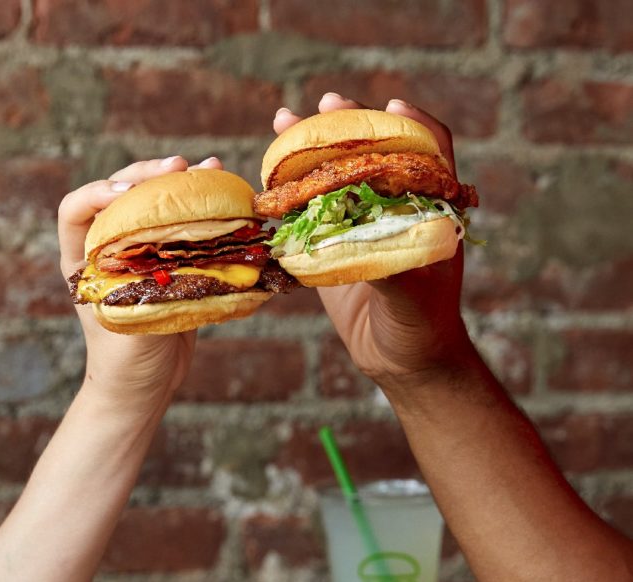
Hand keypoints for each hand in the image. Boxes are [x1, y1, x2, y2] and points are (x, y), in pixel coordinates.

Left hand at [58, 155, 222, 410]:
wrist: (143, 388)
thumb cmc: (125, 362)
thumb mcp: (128, 324)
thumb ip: (144, 288)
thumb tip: (178, 253)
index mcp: (81, 261)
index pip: (76, 209)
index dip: (98, 191)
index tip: (128, 192)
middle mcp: (106, 251)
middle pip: (120, 195)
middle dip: (148, 175)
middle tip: (178, 167)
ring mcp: (139, 255)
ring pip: (153, 205)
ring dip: (179, 184)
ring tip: (208, 168)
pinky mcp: (168, 265)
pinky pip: (180, 228)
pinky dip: (200, 210)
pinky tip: (225, 194)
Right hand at [273, 94, 469, 384]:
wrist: (403, 362)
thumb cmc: (423, 326)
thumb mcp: (412, 292)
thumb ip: (392, 258)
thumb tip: (365, 228)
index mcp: (429, 208)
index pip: (428, 149)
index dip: (410, 123)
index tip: (388, 106)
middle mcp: (396, 208)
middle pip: (373, 150)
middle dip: (348, 123)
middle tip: (326, 104)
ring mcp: (363, 225)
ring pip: (338, 176)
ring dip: (312, 148)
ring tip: (285, 120)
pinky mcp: (335, 247)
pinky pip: (312, 213)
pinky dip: (291, 192)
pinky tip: (269, 177)